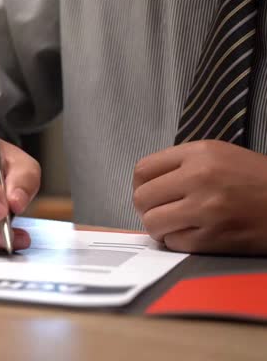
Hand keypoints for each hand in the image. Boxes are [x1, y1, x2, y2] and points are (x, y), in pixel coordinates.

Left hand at [133, 140, 266, 254]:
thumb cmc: (257, 181)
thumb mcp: (221, 156)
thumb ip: (182, 164)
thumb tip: (145, 183)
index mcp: (200, 153)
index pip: (143, 170)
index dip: (141, 185)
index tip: (150, 193)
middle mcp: (200, 177)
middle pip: (142, 197)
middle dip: (148, 208)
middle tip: (162, 212)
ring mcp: (206, 209)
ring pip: (153, 222)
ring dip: (159, 228)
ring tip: (174, 225)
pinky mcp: (214, 237)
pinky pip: (174, 243)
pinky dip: (178, 242)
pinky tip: (194, 235)